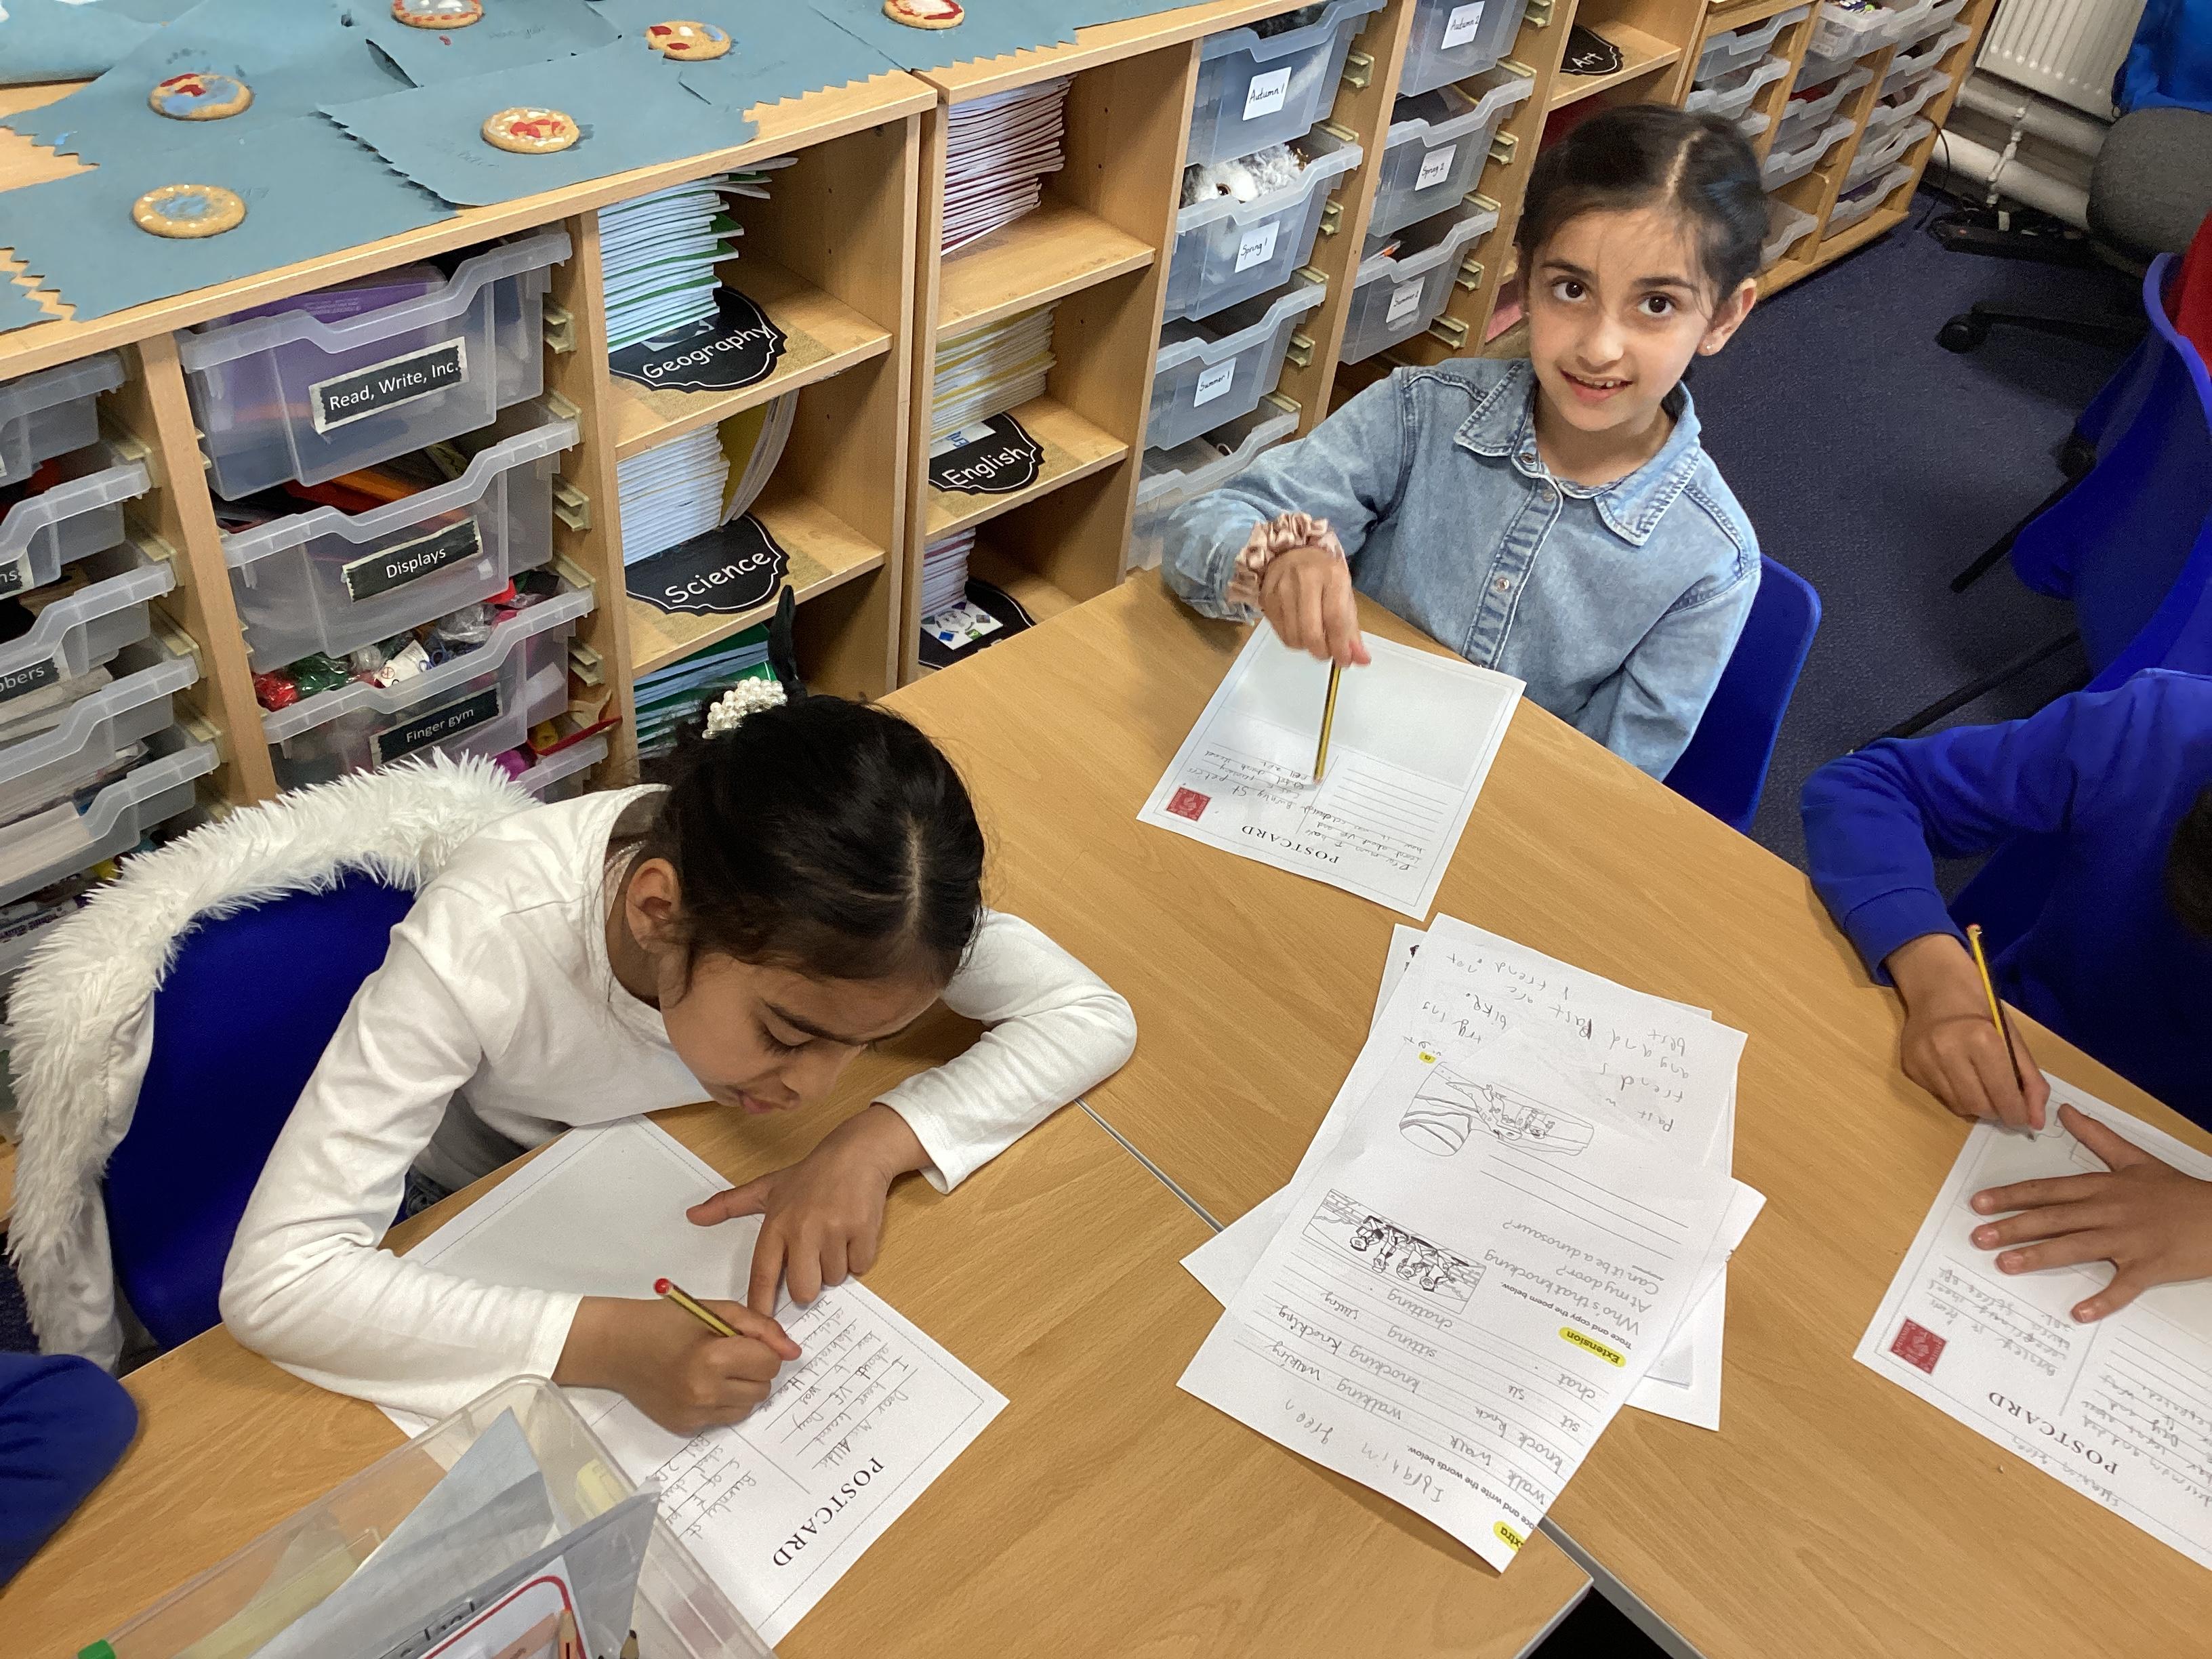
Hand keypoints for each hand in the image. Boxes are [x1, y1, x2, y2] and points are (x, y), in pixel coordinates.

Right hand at [556, 1294, 799, 1435]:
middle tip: (729, 1352)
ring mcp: (694, 1415)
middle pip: (763, 1388)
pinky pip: (724, 1418)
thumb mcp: (717, 1311)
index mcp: (713, 1358)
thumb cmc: (665, 1321)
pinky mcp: (685, 1427)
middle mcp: (705, 1393)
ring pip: (748, 1407)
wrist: (617, 1346)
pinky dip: (722, 1402)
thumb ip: (761, 1329)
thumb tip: (793, 1353)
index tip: (744, 1340)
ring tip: (716, 1368)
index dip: (762, 1348)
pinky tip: (700, 1383)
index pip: (770, 1364)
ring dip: (742, 1388)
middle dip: (755, 1368)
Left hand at [688, 1103, 928, 1316]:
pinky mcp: (863, 1231)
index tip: (760, 1325)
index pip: (763, 1274)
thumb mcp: (767, 1187)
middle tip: (813, 1259)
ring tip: (835, 1236)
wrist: (857, 1153)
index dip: (761, 1304)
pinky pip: (860, 1267)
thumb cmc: (810, 1174)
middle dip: (810, 1283)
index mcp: (777, 1224)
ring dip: (836, 1266)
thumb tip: (692, 1215)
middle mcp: (803, 1230)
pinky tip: (853, 1233)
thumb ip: (728, 1205)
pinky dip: (858, 1257)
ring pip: (834, 1278)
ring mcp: (835, 1231)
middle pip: (803, 1290)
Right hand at [1258, 526, 1367, 668]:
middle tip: (1328, 653)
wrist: (1291, 552)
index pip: (1335, 619)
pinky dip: (1294, 640)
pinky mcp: (1266, 599)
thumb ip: (1352, 629)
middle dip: (1322, 652)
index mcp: (1331, 575)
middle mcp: (1304, 579)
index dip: (1341, 647)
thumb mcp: (1344, 595)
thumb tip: (1361, 660)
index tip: (1345, 662)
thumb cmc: (1324, 575)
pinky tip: (1300, 630)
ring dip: (1307, 647)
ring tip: (1315, 639)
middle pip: (1311, 632)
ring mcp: (1281, 589)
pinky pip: (1281, 634)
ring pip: (1294, 637)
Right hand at [1887, 933, 2048, 1129]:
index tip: (2024, 1118)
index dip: (2017, 1113)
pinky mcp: (1910, 1066)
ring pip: (1958, 1106)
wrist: (1936, 987)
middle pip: (1979, 1106)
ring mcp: (1924, 1060)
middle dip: (1997, 1111)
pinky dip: (1956, 1094)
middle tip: (2004, 1103)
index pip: (2002, 1094)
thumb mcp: (2013, 1039)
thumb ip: (2030, 1080)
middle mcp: (1948, 1051)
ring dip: (1976, 1104)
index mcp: (1981, 1039)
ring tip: (1982, 1086)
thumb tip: (2036, 1121)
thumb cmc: (1981, 1009)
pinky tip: (1958, 1074)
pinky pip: (1940, 1096)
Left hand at [1970, 1102, 2211, 1319]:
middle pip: (2054, 1218)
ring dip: (2040, 1256)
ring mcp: (2130, 1241)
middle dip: (2013, 1226)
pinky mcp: (2151, 1267)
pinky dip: (2103, 1301)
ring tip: (2006, 1264)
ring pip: (2077, 1247)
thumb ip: (2097, 1136)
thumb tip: (2065, 1111)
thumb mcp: (2136, 1159)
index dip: (2012, 1196)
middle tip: (1978, 1236)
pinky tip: (2078, 1313)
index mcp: (2104, 1187)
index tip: (1980, 1202)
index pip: (2048, 1190)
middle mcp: (2110, 1211)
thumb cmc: (2178, 1191)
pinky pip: (2123, 1287)